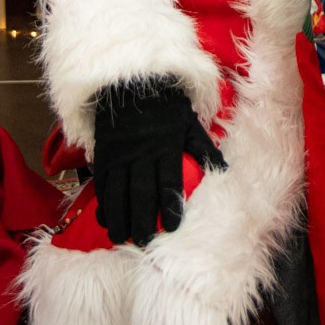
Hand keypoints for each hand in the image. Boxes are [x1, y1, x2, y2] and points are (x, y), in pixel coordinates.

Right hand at [90, 78, 226, 245]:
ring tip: (120, 238)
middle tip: (143, 242)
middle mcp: (141, 152)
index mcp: (166, 145)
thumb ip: (204, 148)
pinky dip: (102, 201)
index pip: (168, 181)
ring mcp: (119, 153)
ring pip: (116, 190)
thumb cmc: (166, 105)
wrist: (131, 82)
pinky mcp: (103, 152)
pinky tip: (104, 218)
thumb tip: (224, 170)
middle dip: (141, 220)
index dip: (170, 205)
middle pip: (140, 192)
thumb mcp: (190, 122)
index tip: (171, 226)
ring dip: (118, 217)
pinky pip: (101, 181)